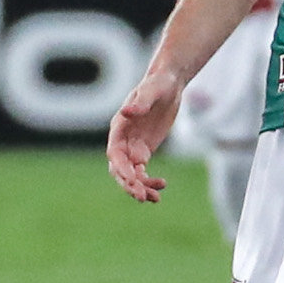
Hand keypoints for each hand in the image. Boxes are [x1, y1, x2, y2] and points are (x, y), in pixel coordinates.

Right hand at [106, 71, 180, 202]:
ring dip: (141, 188)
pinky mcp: (143, 151)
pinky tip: (161, 186)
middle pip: (120, 169)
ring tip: (155, 199)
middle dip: (130, 185)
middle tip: (144, 198)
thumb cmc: (158, 83)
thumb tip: (127, 112)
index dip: (122, 168)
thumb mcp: (152, 90)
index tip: (133, 180)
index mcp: (119, 127)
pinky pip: (142, 172)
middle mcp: (122, 140)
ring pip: (131, 175)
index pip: (115, 153)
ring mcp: (132, 147)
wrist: (168, 83)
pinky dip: (150, 182)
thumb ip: (140, 102)